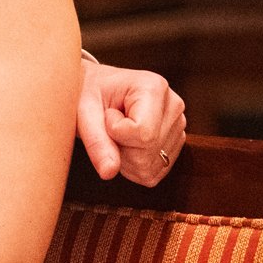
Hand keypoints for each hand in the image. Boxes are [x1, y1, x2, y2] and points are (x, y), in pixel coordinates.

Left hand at [76, 59, 184, 185]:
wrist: (97, 91)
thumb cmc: (89, 94)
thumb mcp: (84, 111)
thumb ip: (95, 141)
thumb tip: (108, 172)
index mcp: (154, 87)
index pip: (143, 134)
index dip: (115, 133)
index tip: (107, 114)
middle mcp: (173, 106)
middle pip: (147, 153)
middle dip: (119, 147)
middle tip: (110, 125)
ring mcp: (178, 127)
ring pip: (149, 167)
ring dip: (124, 158)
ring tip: (119, 132)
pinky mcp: (175, 145)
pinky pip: (151, 174)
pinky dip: (132, 166)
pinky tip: (126, 143)